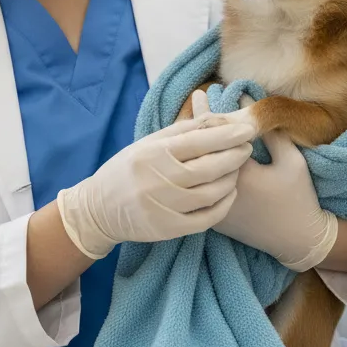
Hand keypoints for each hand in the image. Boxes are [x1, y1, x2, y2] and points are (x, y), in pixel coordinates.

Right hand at [56, 114, 255, 258]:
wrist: (98, 209)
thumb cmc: (127, 170)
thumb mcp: (147, 143)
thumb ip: (181, 131)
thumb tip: (216, 118)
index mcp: (153, 153)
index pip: (199, 141)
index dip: (227, 135)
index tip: (247, 130)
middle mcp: (159, 180)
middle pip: (209, 167)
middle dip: (234, 155)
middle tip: (247, 147)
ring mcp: (164, 206)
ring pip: (211, 193)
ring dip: (231, 179)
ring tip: (237, 168)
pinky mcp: (168, 228)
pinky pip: (206, 218)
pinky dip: (223, 205)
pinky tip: (229, 193)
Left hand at [191, 90, 337, 270]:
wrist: (298, 241)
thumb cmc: (299, 198)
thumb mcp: (292, 161)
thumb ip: (270, 133)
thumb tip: (250, 106)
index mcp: (238, 173)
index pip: (214, 136)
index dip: (205, 112)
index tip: (200, 94)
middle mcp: (219, 189)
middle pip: (199, 151)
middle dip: (194, 125)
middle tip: (191, 101)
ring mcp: (213, 206)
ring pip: (195, 171)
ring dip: (193, 148)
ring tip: (188, 124)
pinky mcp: (213, 218)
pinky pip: (198, 187)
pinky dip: (196, 169)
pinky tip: (196, 155)